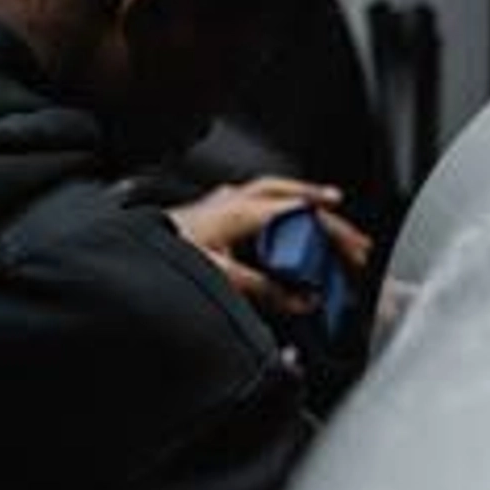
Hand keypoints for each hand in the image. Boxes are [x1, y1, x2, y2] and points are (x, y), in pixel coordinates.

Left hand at [167, 177, 374, 317]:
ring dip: (303, 201)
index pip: (302, 213)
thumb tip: (302, 298)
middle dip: (327, 212)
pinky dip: (277, 204)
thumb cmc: (169, 257)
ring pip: (274, 192)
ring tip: (328, 211)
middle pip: (293, 196)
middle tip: (353, 237)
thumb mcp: (223, 279)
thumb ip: (265, 289)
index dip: (332, 232)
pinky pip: (256, 199)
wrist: (135, 251)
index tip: (354, 251)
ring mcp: (223, 202)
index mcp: (243, 211)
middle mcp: (235, 200)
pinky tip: (280, 215)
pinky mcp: (213, 211)